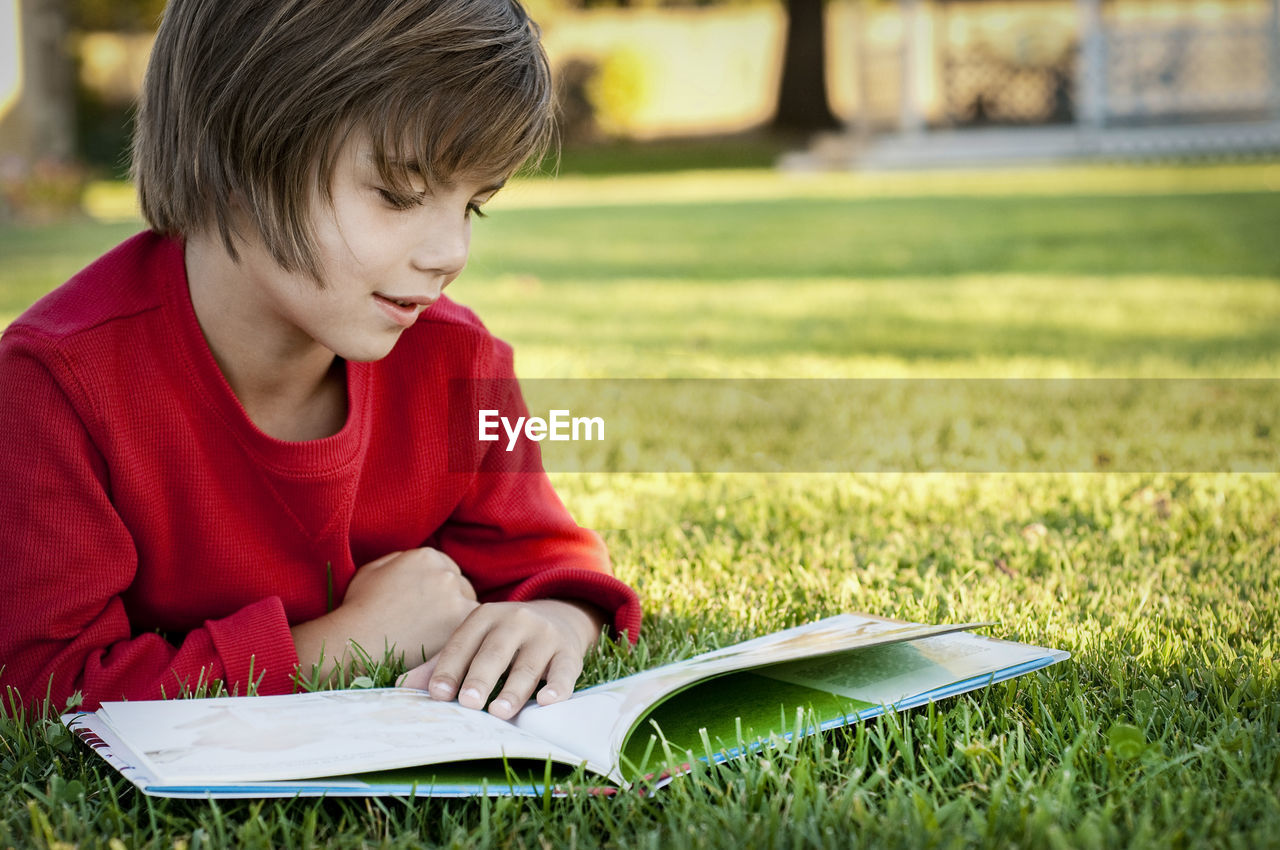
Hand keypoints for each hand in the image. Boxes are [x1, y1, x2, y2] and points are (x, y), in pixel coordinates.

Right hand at [291, 547, 478, 681]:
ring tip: (439, 637)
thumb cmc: (359, 607)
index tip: (430, 603)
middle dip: (452, 601)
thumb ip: (400, 559)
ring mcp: (457, 600)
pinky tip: (445, 647)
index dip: (438, 587)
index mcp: (427, 556)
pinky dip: (461, 639)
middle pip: (461, 587)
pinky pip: (469, 631)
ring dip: (459, 620)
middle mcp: (446, 574)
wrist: (355, 640)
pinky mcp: (461, 627)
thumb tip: (416, 562)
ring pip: (469, 608)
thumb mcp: (373, 569)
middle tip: (436, 623)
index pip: (445, 568)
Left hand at [399, 599, 604, 719]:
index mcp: (484, 617)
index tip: (437, 695)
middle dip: (481, 677)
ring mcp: (544, 635)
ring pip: (527, 665)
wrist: (558, 618)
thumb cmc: (503, 640)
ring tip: (499, 711)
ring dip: (514, 690)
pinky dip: (557, 687)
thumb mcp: (474, 643)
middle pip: (495, 652)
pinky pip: (564, 670)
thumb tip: (401, 687)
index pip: (463, 643)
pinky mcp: (569, 652)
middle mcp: (515, 621)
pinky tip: (548, 701)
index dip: (449, 668)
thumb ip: (441, 664)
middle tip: (469, 703)